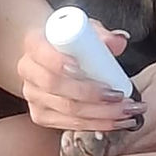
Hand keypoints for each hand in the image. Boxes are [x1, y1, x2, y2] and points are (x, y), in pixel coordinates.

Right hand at [17, 22, 145, 132]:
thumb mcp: (85, 30)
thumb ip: (101, 35)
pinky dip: (96, 125)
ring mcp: (33, 96)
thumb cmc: (72, 43)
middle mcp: (28, 71)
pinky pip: (69, 124)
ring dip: (100, 114)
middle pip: (56, 87)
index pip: (43, 55)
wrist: (53, 56)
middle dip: (91, 94)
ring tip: (127, 111)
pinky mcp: (41, 115)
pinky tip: (116, 122)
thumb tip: (118, 41)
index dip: (59, 63)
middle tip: (119, 96)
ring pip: (66, 109)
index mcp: (34, 44)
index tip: (81, 68)